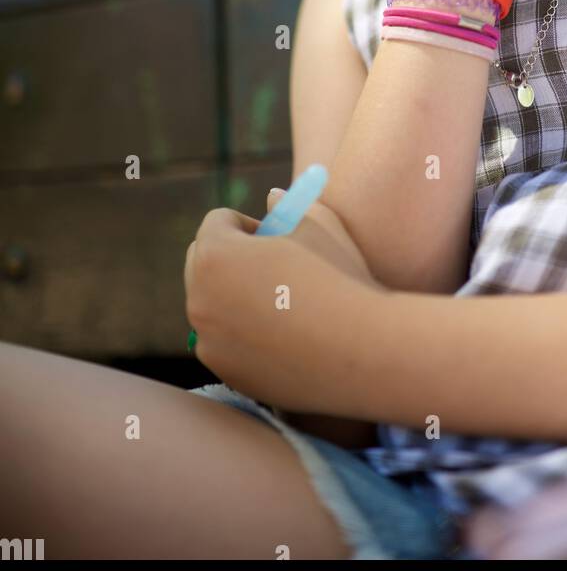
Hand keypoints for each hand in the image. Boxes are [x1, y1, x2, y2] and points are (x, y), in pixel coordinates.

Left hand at [184, 207, 388, 414]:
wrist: (361, 351)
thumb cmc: (339, 277)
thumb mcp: (317, 225)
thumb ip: (287, 206)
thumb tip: (271, 197)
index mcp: (215, 254)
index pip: (217, 222)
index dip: (249, 223)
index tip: (279, 236)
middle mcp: (200, 299)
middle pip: (202, 263)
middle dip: (231, 256)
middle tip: (275, 265)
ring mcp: (209, 341)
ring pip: (212, 306)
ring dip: (235, 296)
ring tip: (284, 302)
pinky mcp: (225, 372)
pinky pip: (225, 343)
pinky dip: (243, 335)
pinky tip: (284, 336)